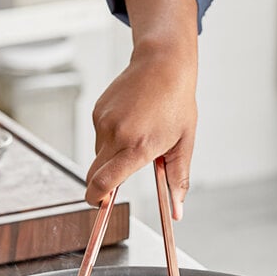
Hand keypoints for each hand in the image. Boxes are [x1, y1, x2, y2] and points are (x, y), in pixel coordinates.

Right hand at [85, 0, 197, 219]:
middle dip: (101, 185)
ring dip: (111, 158)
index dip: (97, 199)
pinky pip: (99, 136)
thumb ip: (177, 180)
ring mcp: (104, 122)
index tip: (100, 205)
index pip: (103, 182)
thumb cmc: (177, 104)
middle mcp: (116, 135)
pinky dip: (111, 139)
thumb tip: (177, 211)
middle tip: (117, 184)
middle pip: (93, 174)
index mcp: (137, 148)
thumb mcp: (183, 145)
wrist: (162, 64)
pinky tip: (130, 124)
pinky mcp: (97, 111)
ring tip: (137, 139)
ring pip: (98, 155)